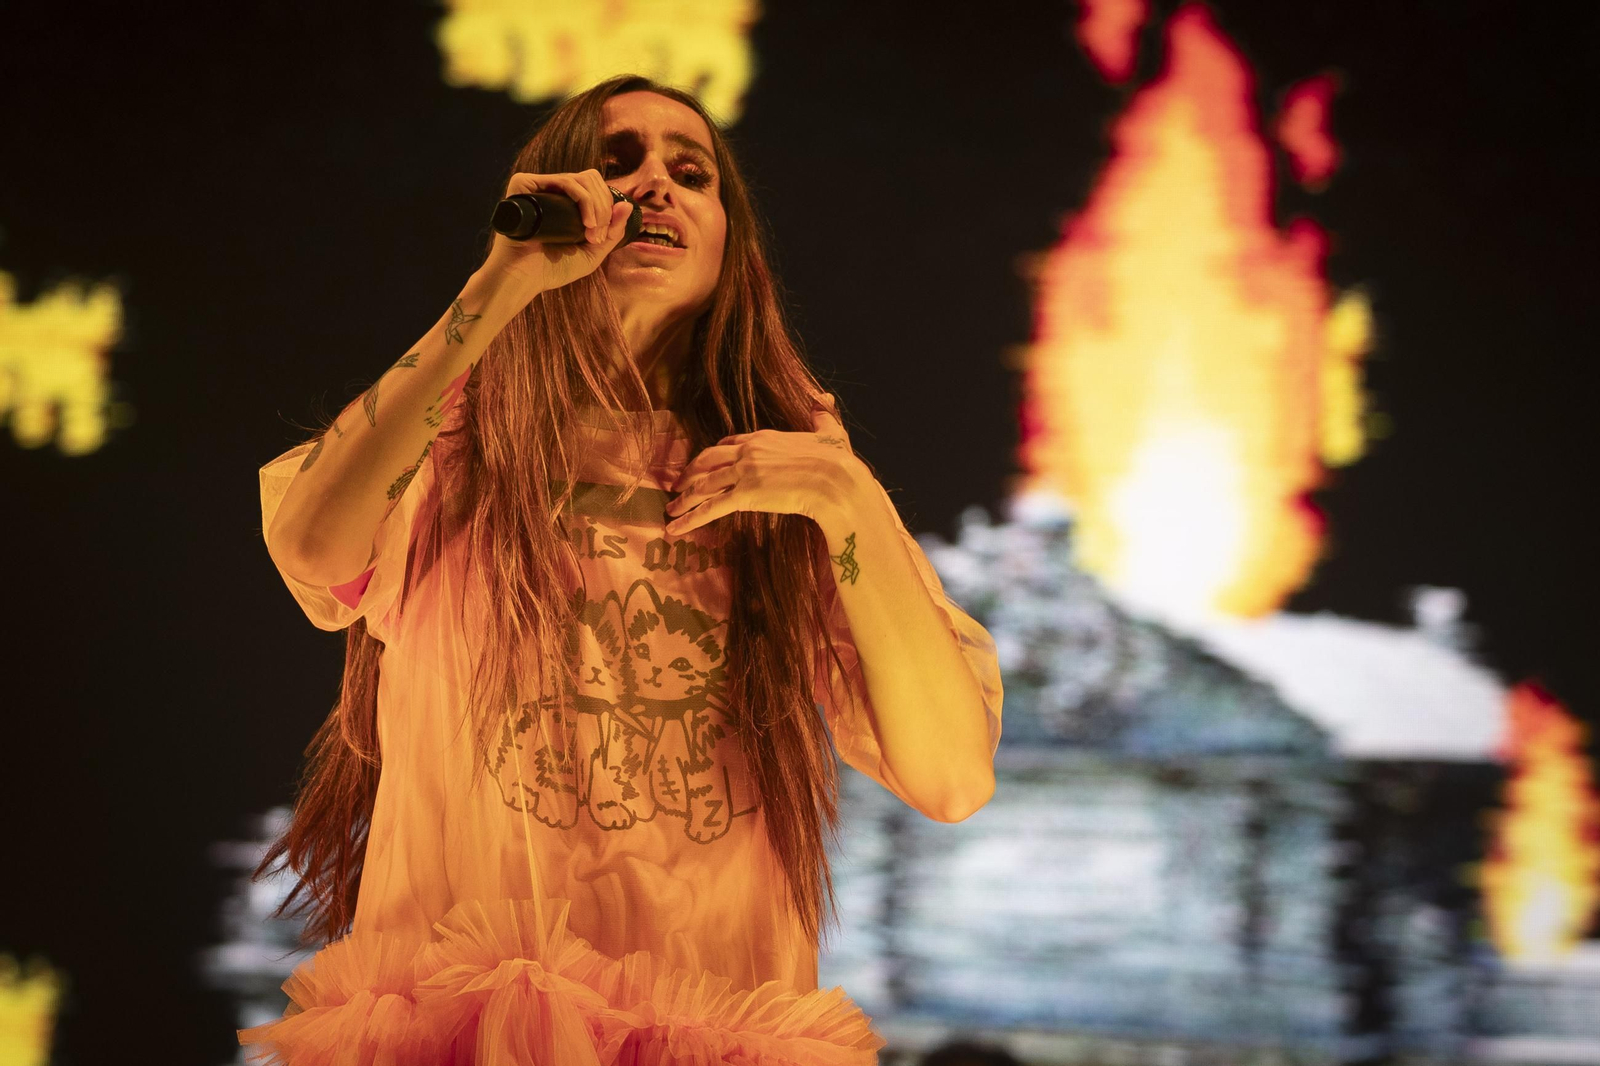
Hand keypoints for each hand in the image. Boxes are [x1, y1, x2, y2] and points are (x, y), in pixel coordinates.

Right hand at [480, 168, 634, 294]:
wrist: (522, 279)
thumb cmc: (551, 269)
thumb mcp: (591, 253)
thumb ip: (612, 232)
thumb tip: (627, 204)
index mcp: (564, 202)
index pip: (595, 188)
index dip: (607, 208)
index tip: (601, 237)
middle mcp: (551, 191)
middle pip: (591, 179)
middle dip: (603, 207)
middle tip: (597, 236)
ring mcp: (537, 186)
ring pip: (581, 179)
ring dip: (595, 206)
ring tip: (590, 232)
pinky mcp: (524, 185)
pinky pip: (563, 180)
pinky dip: (581, 198)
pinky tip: (585, 222)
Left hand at [664, 393, 861, 535]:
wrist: (837, 480)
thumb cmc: (838, 460)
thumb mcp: (830, 431)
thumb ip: (821, 414)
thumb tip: (822, 396)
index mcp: (764, 437)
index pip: (729, 444)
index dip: (713, 455)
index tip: (703, 464)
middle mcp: (748, 452)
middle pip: (707, 461)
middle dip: (690, 473)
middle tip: (677, 485)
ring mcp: (744, 472)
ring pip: (703, 486)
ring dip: (683, 499)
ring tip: (670, 510)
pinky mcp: (745, 495)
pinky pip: (710, 508)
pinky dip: (690, 519)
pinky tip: (675, 529)